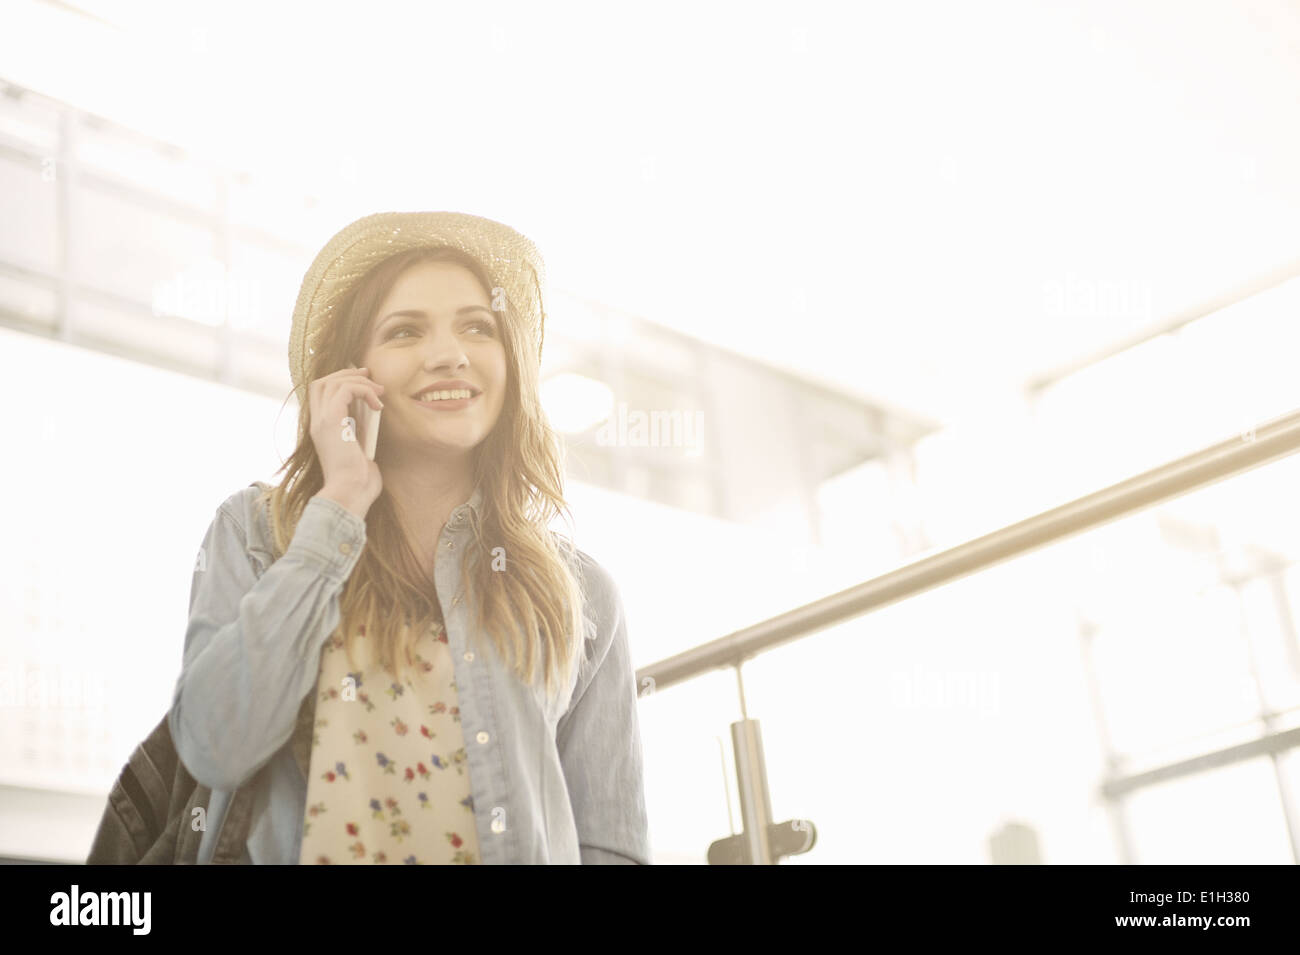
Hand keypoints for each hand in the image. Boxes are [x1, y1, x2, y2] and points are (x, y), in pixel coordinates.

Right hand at [309, 364, 383, 518]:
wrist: (350, 494)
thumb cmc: (359, 481)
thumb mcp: (360, 452)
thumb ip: (360, 435)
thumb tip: (373, 421)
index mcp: (321, 429)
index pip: (320, 394)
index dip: (340, 381)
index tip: (364, 380)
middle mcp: (316, 423)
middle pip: (322, 382)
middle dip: (346, 373)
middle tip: (369, 376)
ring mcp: (321, 421)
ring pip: (332, 382)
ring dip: (359, 381)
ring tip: (379, 392)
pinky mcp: (331, 421)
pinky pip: (345, 390)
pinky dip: (363, 391)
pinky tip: (378, 405)